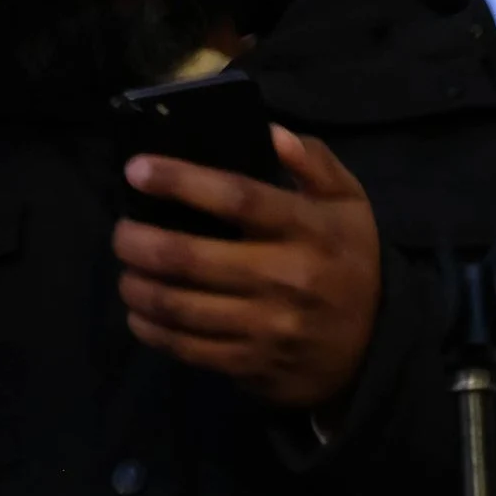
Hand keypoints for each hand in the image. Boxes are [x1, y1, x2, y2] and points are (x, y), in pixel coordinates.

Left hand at [112, 126, 381, 412]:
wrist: (375, 349)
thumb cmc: (350, 263)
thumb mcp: (350, 204)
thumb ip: (313, 163)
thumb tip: (270, 131)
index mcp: (307, 229)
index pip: (236, 197)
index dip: (180, 181)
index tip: (137, 170)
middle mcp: (284, 277)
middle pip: (190, 257)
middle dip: (139, 242)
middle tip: (121, 232)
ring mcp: (266, 326)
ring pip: (179, 306)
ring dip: (137, 288)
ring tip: (126, 273)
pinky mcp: (251, 364)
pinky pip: (187, 348)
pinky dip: (152, 329)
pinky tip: (140, 313)